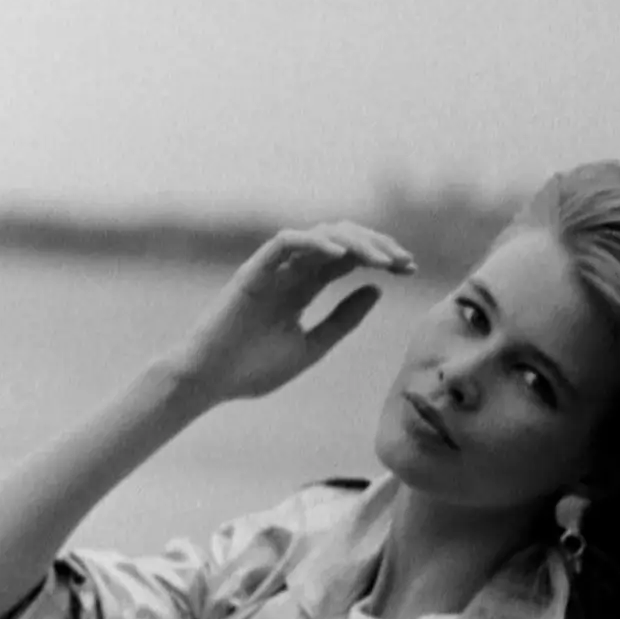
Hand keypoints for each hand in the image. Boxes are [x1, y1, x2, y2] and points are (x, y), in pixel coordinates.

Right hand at [169, 221, 415, 406]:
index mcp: (303, 288)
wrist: (210, 382)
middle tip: (404, 262)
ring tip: (381, 259)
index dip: (381, 259)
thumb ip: (343, 319)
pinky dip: (313, 243)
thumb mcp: (313, 346)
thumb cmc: (254, 368)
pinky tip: (342, 255)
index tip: (410, 269)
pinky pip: (285, 243)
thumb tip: (376, 290)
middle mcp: (290, 272)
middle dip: (376, 246)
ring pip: (318, 236)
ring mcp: (271, 269)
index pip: (349, 260)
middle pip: (340, 241)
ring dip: (354, 241)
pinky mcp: (253, 272)